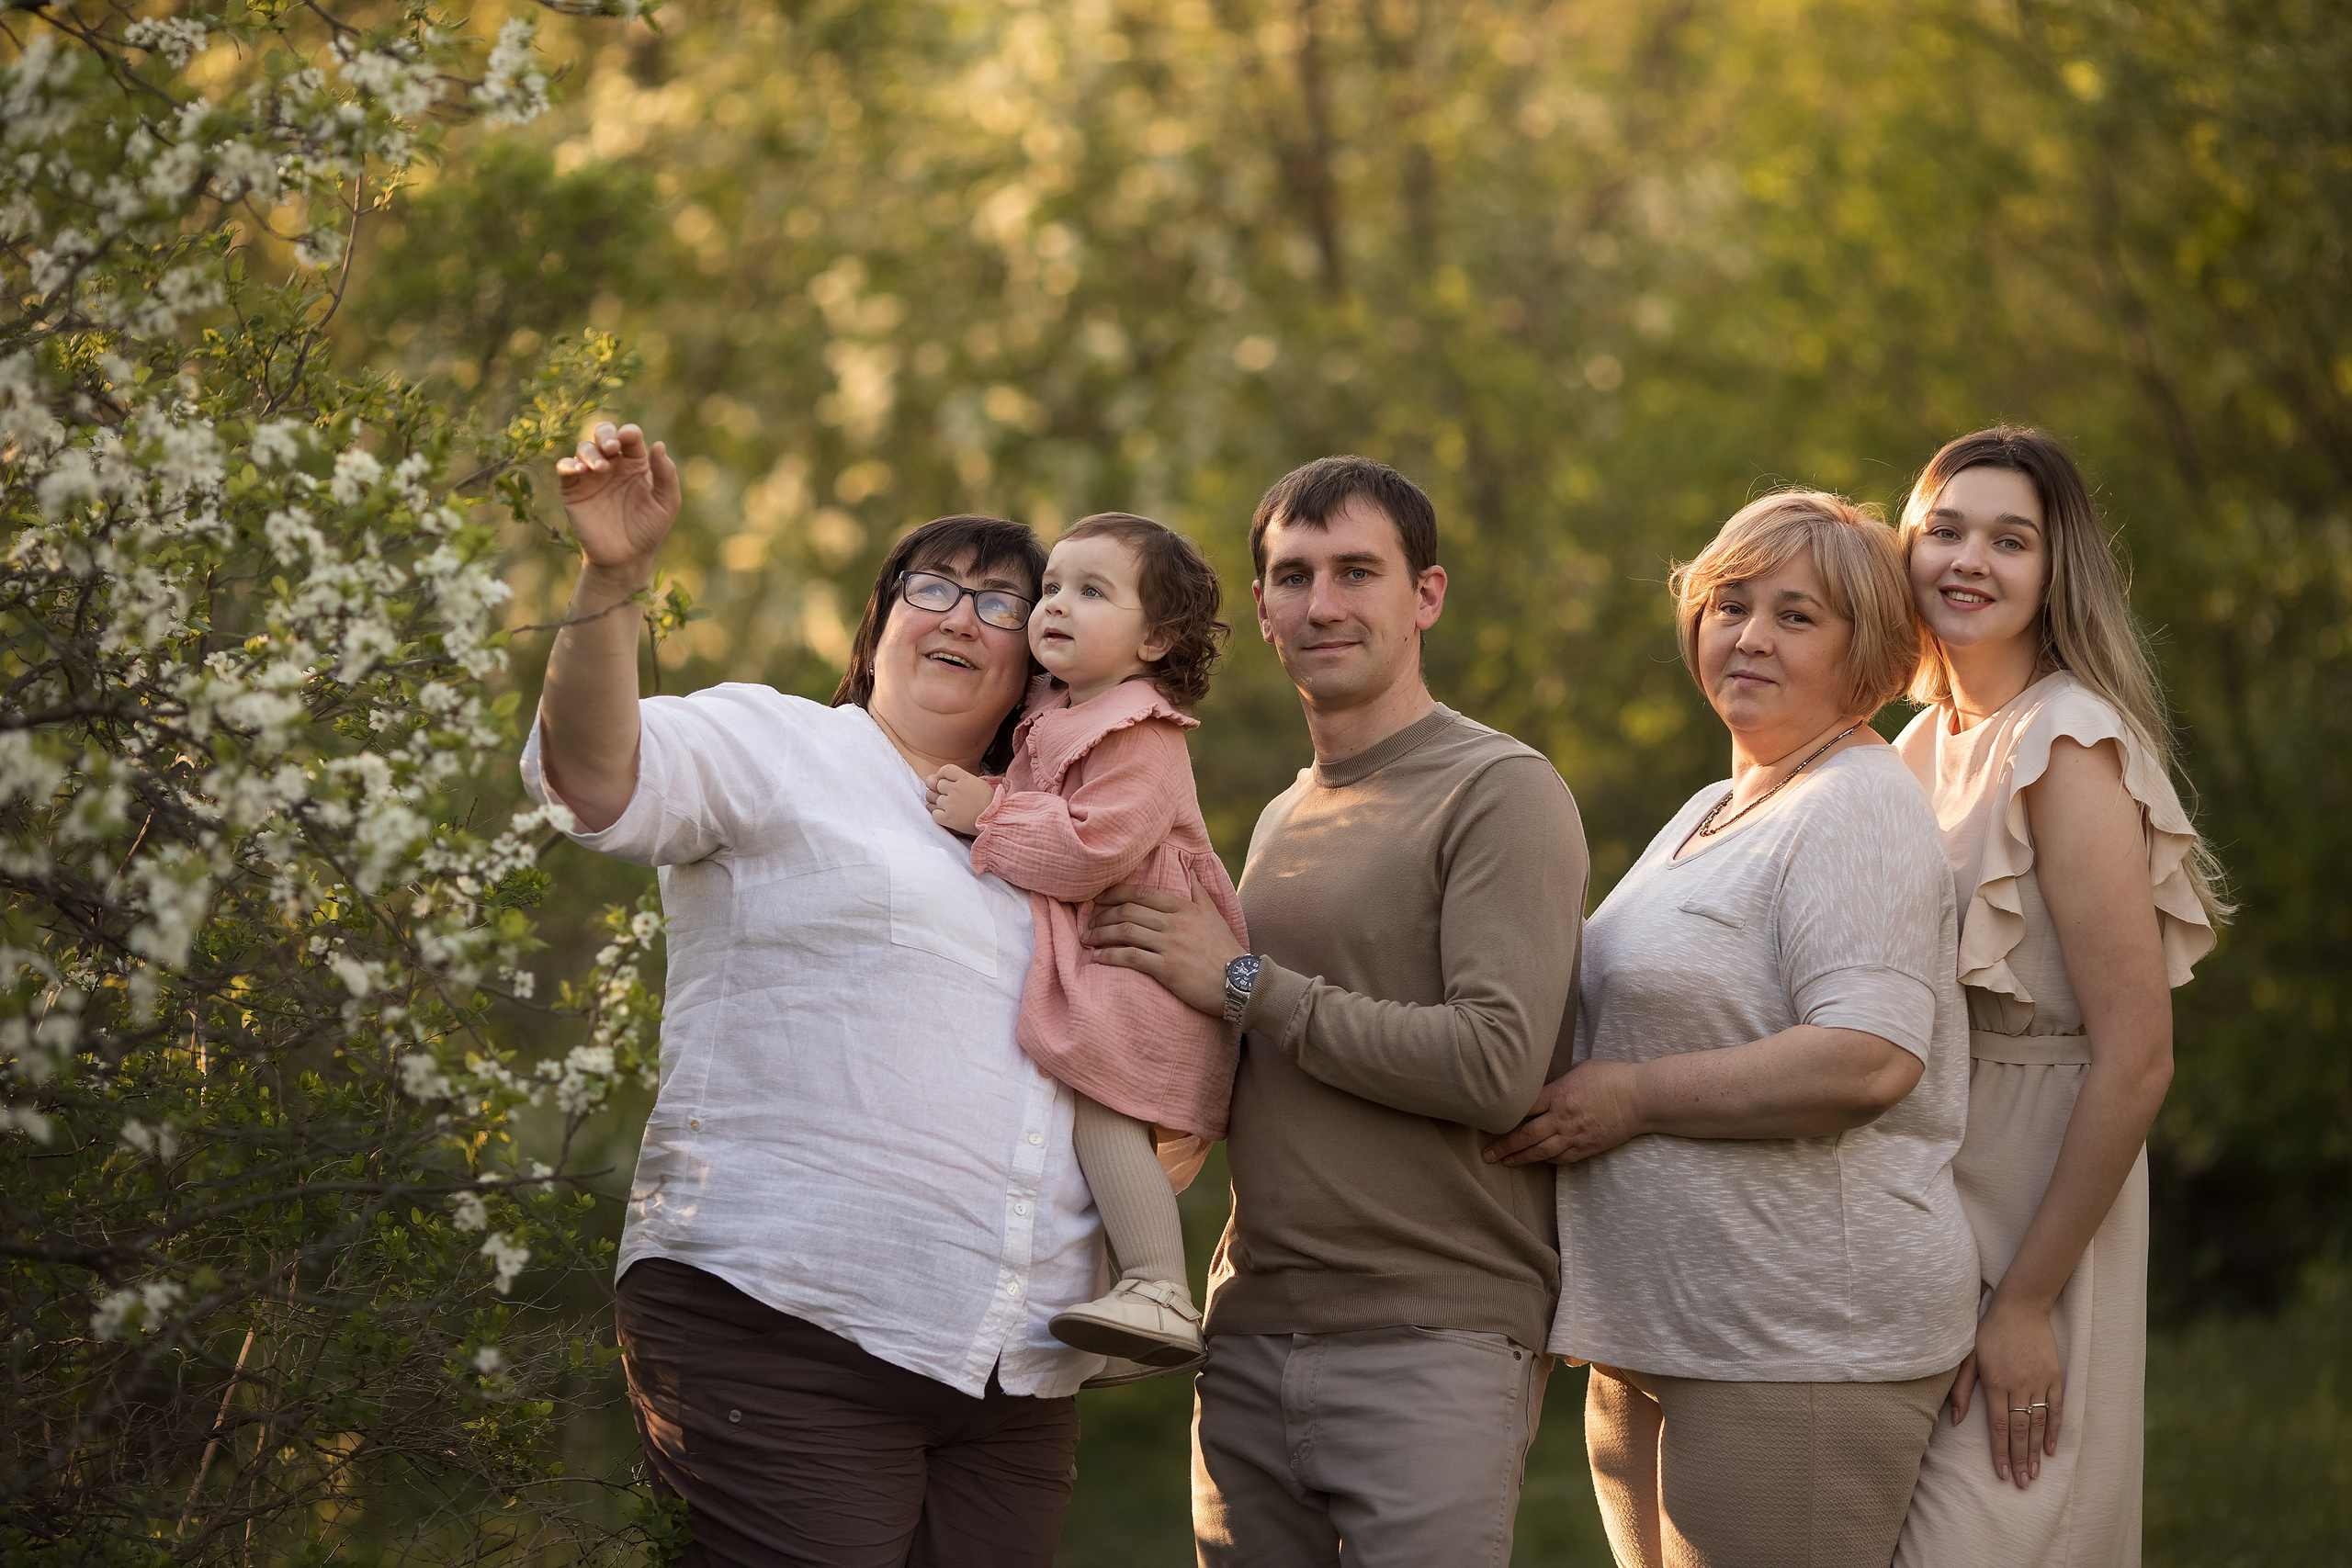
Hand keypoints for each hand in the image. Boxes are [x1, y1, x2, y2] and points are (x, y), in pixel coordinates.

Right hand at [555, 422, 681, 580]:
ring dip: (591, 452)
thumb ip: (666, 474)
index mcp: (635, 463)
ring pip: (584, 448)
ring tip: (600, 468)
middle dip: (605, 434)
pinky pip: (565, 467)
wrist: (625, 557)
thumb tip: (659, 444)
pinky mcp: (573, 489)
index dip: (628, 433)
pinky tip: (580, 471)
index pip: (630, 437)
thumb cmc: (649, 529)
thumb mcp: (666, 502)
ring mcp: (591, 476)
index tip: (629, 438)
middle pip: (603, 435)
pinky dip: (569, 464)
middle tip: (612, 447)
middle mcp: (613, 465)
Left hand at [926, 765, 994, 835]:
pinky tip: (946, 816)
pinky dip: (938, 815)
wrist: (996, 820)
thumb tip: (940, 779)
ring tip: (948, 807)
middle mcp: (955, 789)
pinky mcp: (948, 818)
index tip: (945, 781)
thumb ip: (962, 779)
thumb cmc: (990, 802)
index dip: (942, 775)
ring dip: (937, 802)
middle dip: (940, 790)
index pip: (946, 769)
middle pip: (937, 784)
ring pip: (932, 798)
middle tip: (950, 798)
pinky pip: (933, 813)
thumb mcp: (980, 784)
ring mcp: (950, 803)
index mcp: (965, 778)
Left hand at [1085, 872, 1242, 1017]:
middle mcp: (1175, 923)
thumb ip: (1199, 893)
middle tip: (1090, 922)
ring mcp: (1171, 945)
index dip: (1115, 893)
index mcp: (1184, 908)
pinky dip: (1110, 956)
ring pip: (1126, 931)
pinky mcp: (1167, 969)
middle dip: (1103, 915)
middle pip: (1129, 911)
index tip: (1099, 898)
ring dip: (1102, 934)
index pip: (1142, 893)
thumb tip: (1192, 872)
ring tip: (1088, 939)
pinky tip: (1098, 957)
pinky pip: (1131, 957)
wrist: (1241, 982)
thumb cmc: (1226, 950)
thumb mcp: (1215, 915)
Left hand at [1481, 1060, 1644, 1165]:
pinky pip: (1561, 1158)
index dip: (1503, 1118)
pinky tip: (1535, 1161)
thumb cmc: (1611, 1077)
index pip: (1523, 1110)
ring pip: (1541, 1152)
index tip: (1488, 1124)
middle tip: (1487, 1155)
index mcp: (1558, 1095)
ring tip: (1504, 1162)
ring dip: (1520, 1158)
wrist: (1641, 1098)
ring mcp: (1575, 1136)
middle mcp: (1562, 1118)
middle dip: (1504, 1146)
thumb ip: (1557, 1082)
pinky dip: (1545, 1161)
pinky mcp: (1587, 1147)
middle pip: (1526, 1136)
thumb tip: (1541, 1089)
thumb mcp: (1578, 1070)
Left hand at [1948, 1293, 2062, 1486]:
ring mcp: (2039, 1382)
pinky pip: (2057, 1409)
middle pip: (2019, 1430)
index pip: (1998, 1426)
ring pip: (2039, 1424)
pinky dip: (2055, 1430)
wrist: (2020, 1307)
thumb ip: (1962, 1389)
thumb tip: (1957, 1421)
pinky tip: (2051, 1448)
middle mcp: (2018, 1386)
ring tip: (2035, 1473)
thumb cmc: (1988, 1331)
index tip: (2003, 1474)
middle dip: (2019, 1459)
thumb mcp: (1968, 1356)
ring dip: (2036, 1451)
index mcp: (1995, 1382)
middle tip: (2023, 1484)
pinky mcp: (2054, 1377)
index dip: (2000, 1452)